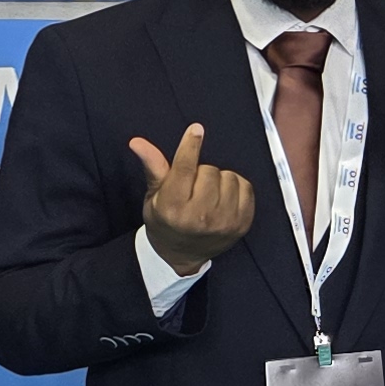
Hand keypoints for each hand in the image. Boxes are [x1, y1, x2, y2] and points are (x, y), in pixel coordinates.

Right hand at [127, 122, 254, 275]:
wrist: (180, 255)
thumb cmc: (165, 221)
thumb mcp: (154, 195)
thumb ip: (153, 167)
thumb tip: (138, 142)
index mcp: (174, 207)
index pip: (185, 169)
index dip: (190, 146)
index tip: (196, 130)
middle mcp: (200, 216)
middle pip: (209, 170)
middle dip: (201, 172)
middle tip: (193, 188)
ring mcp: (224, 222)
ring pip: (229, 177)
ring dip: (219, 180)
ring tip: (208, 194)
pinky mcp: (242, 224)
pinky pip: (246, 188)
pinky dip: (236, 188)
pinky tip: (223, 198)